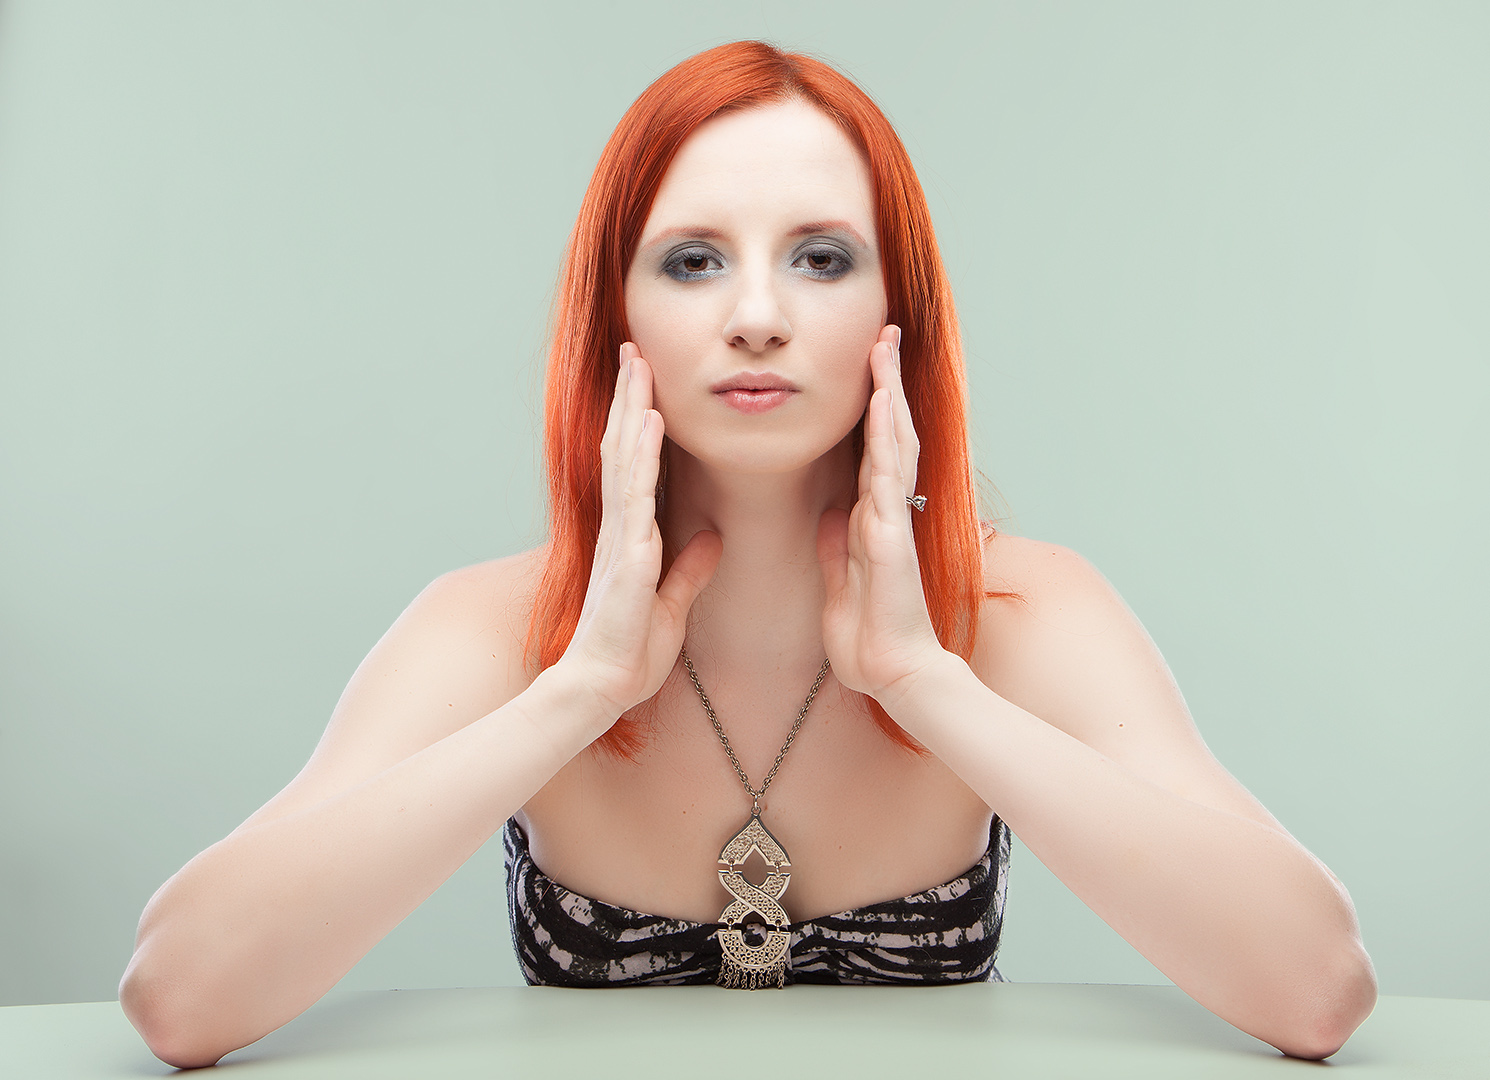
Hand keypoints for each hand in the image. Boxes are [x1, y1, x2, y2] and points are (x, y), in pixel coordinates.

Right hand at [559, 343, 722, 724]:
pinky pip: (635, 498)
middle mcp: (621, 527)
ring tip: (638, 366)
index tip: (647, 381)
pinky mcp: (628, 558)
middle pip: (622, 448)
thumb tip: (711, 538)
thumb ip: (690, 567)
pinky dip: (641, 458)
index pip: (635, 465)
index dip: (639, 420)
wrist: (603, 687)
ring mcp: (620, 538)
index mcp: (632, 534)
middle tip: (634, 349)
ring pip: (624, 460)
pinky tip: (648, 426)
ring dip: (631, 411)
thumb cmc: (631, 650)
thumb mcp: (673, 601)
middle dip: (629, 398)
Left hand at [817, 325, 945, 705]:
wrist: (893, 677)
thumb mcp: (841, 585)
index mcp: (870, 521)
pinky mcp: (893, 537)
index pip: (870, 452)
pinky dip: (888, 438)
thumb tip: (831, 519)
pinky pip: (889, 478)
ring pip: (895, 444)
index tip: (864, 369)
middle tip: (882, 334)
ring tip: (885, 346)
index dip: (869, 410)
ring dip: (890, 393)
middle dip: (885, 383)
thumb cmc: (871, 640)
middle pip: (889, 435)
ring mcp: (893, 521)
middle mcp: (886, 512)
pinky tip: (886, 402)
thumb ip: (838, 550)